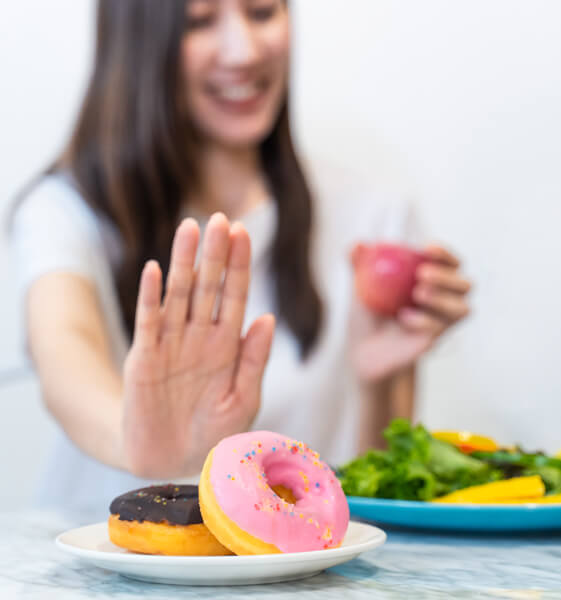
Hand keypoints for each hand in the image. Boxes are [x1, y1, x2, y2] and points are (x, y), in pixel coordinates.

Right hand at [122, 213, 274, 477]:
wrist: (172, 462)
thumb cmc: (214, 432)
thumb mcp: (243, 399)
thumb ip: (255, 360)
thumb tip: (268, 318)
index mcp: (228, 344)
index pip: (235, 295)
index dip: (239, 265)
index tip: (244, 232)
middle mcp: (200, 337)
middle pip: (209, 286)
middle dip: (215, 254)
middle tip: (220, 218)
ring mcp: (171, 344)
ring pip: (179, 295)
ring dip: (183, 262)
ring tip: (190, 228)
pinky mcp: (144, 359)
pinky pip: (148, 322)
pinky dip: (150, 297)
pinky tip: (154, 270)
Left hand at [351, 245, 470, 381]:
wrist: (364, 349)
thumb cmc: (367, 312)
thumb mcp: (360, 286)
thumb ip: (359, 264)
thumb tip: (358, 244)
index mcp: (433, 280)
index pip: (450, 263)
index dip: (445, 254)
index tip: (427, 248)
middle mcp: (444, 300)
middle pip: (465, 285)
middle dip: (447, 277)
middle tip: (422, 274)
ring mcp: (442, 323)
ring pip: (462, 309)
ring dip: (443, 299)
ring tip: (417, 294)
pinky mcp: (434, 340)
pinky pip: (439, 329)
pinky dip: (424, 320)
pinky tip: (403, 317)